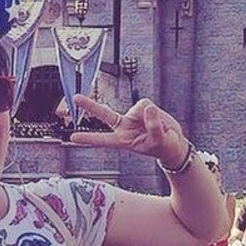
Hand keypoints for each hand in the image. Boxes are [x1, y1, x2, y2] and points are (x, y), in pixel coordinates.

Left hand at [70, 95, 186, 163]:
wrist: (172, 143)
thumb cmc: (163, 147)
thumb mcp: (159, 141)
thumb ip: (153, 126)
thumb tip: (147, 108)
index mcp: (123, 140)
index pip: (103, 139)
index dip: (89, 138)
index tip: (73, 137)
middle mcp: (124, 126)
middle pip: (105, 114)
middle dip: (91, 106)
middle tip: (75, 98)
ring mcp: (132, 116)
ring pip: (139, 108)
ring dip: (153, 117)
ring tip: (160, 127)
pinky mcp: (142, 108)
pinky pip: (147, 104)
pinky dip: (156, 112)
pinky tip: (160, 120)